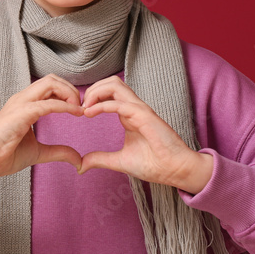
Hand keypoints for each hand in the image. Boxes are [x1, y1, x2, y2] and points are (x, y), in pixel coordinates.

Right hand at [0, 74, 84, 189]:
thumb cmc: (4, 155)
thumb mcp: (38, 153)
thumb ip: (59, 152)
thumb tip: (78, 160)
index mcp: (25, 103)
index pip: (50, 86)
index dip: (69, 93)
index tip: (81, 110)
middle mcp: (22, 98)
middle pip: (52, 79)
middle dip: (71, 89)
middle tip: (82, 107)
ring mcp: (20, 103)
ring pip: (50, 83)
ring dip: (69, 93)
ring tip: (79, 108)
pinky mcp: (20, 114)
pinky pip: (47, 103)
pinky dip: (64, 105)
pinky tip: (75, 113)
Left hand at [77, 76, 211, 193]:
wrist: (176, 170)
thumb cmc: (154, 164)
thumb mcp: (119, 161)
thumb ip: (100, 159)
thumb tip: (81, 165)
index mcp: (128, 114)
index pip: (109, 92)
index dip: (92, 97)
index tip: (79, 112)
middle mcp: (134, 108)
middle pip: (111, 83)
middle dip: (92, 89)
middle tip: (79, 106)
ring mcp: (139, 109)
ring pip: (115, 85)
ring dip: (96, 92)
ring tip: (84, 107)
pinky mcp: (144, 116)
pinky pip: (119, 104)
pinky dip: (101, 105)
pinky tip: (89, 113)